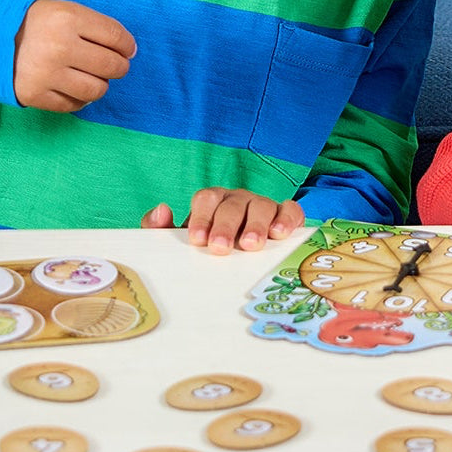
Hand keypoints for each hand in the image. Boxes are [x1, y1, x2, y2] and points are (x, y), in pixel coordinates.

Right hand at [12, 0, 135, 111]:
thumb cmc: (38, 23)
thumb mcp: (66, 10)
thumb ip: (98, 26)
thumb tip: (129, 51)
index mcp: (68, 18)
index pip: (117, 37)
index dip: (128, 46)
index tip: (127, 50)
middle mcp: (59, 47)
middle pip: (112, 66)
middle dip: (118, 67)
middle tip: (112, 65)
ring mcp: (46, 73)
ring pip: (97, 90)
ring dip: (99, 84)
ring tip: (90, 76)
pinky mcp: (34, 95)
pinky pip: (74, 106)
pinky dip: (79, 99)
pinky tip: (72, 86)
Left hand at [142, 189, 304, 254]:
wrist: (241, 252)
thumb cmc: (210, 243)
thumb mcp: (184, 239)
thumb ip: (162, 229)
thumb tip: (161, 210)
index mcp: (212, 200)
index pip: (206, 199)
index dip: (201, 218)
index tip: (197, 240)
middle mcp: (237, 199)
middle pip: (232, 205)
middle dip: (225, 226)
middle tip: (220, 248)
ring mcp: (262, 205)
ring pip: (261, 205)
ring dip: (256, 225)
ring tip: (251, 245)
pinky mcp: (284, 215)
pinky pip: (290, 210)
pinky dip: (287, 218)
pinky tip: (280, 234)